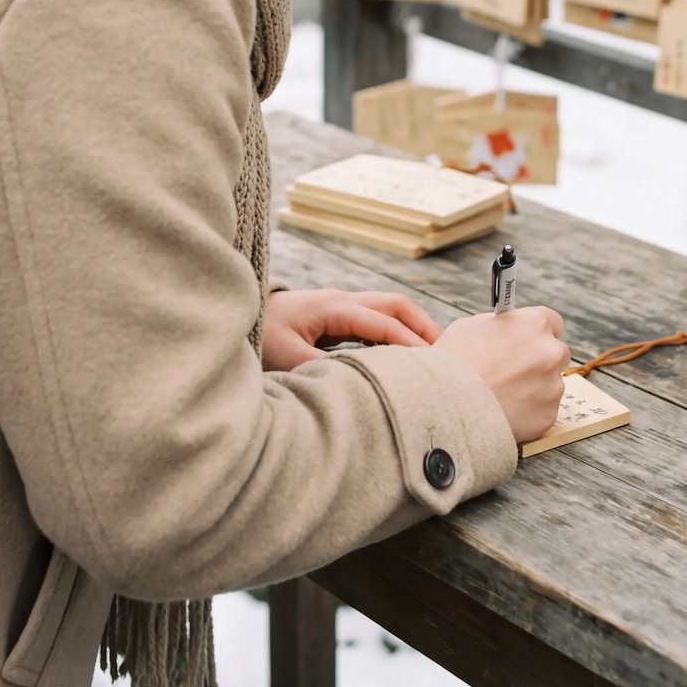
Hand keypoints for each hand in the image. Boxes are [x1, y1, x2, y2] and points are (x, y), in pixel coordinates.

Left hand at [262, 289, 441, 371]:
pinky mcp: (338, 315)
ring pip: (390, 309)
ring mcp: (342, 304)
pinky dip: (396, 333)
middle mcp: (344, 301)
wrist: (240, 313)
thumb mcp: (287, 358)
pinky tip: (403, 356)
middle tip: (447, 357)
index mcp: (335, 308)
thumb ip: (323, 371)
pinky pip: (377, 320)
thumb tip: (358, 384)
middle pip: (397, 305)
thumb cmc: (261, 334)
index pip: (385, 323)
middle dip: (424, 327)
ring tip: (433, 359)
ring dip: (413, 328)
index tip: (433, 365)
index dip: (411, 343)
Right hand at [435, 306, 569, 445]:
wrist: (447, 404)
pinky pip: (542, 411)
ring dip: (534, 388)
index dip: (537, 333)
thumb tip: (505, 331)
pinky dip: (527, 413)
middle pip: (557, 354)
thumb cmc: (454, 362)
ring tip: (502, 396)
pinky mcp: (548, 415)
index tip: (528, 341)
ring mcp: (552, 386)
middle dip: (540, 361)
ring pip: (550, 385)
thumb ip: (498, 326)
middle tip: (513, 371)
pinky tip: (504, 411)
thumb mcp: (470, 326)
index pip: (553, 322)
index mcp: (534, 324)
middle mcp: (551, 352)